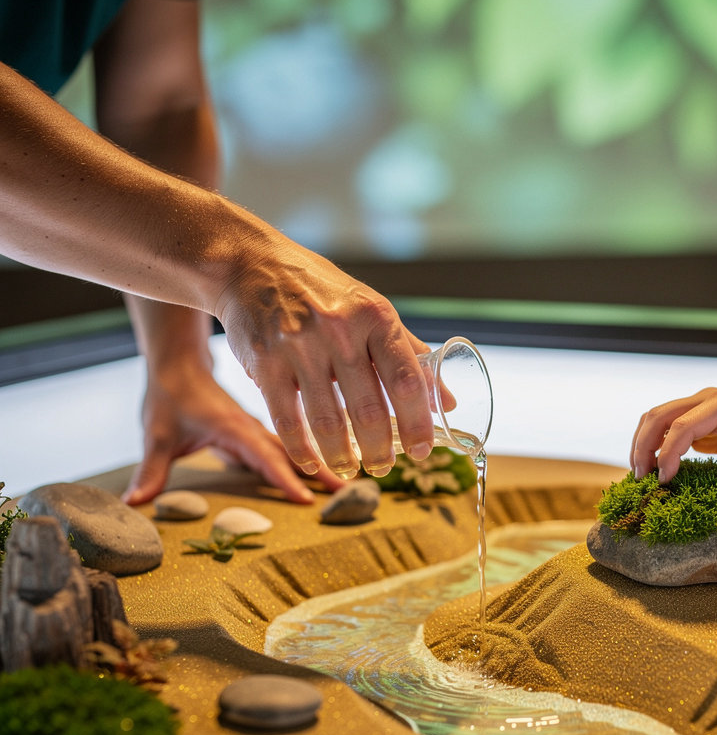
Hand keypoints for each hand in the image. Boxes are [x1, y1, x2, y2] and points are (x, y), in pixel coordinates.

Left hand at [121, 362, 342, 505]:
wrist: (179, 364)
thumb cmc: (169, 397)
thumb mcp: (156, 433)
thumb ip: (151, 469)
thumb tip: (133, 502)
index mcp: (233, 427)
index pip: (263, 455)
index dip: (285, 477)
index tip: (307, 498)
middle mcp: (253, 427)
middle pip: (294, 451)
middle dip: (322, 472)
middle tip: (351, 493)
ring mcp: (261, 429)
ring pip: (298, 448)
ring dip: (324, 464)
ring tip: (352, 484)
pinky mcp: (261, 433)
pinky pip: (293, 446)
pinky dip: (314, 457)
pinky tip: (334, 469)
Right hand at [215, 240, 435, 479]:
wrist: (252, 265)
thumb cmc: (324, 293)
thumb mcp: (373, 311)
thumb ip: (410, 355)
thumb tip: (446, 401)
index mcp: (376, 317)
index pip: (406, 380)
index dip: (418, 422)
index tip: (423, 450)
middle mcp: (339, 329)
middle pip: (368, 410)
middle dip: (380, 450)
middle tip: (384, 468)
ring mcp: (299, 346)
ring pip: (328, 421)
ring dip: (343, 456)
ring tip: (351, 469)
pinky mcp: (264, 362)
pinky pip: (287, 419)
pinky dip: (302, 449)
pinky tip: (312, 463)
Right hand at [630, 387, 716, 516]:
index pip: (682, 426)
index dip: (668, 453)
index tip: (665, 481)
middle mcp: (705, 400)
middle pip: (658, 416)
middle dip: (643, 447)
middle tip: (642, 481)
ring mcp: (698, 406)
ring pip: (655, 418)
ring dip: (643, 444)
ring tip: (643, 476)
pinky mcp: (696, 418)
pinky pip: (665, 426)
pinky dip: (653, 445)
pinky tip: (655, 469)